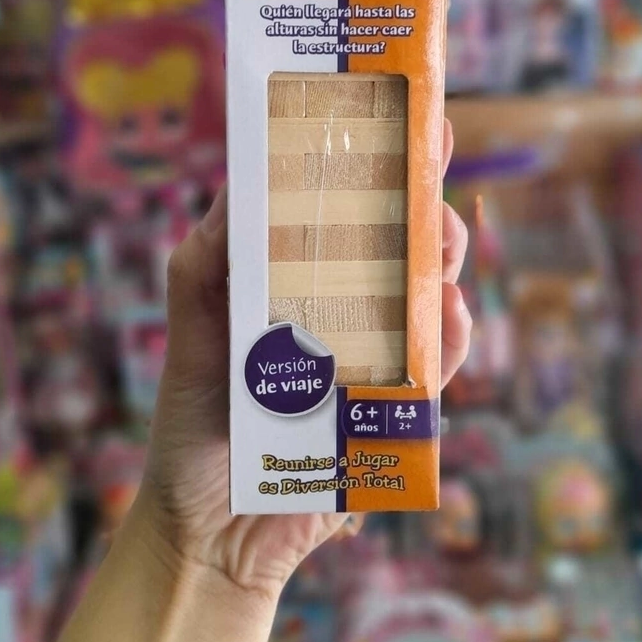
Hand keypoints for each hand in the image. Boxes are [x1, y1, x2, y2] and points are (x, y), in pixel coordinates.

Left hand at [140, 118, 470, 605]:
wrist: (208, 524)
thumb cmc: (196, 416)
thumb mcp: (192, 324)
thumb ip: (208, 258)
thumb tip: (240, 176)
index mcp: (304, 284)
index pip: (353, 213)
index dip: (385, 165)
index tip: (413, 118)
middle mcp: (348, 315)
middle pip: (403, 248)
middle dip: (426, 204)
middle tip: (433, 176)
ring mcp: (376, 363)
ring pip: (430, 300)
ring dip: (444, 263)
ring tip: (440, 242)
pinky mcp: (393, 415)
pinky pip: (434, 371)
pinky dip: (448, 340)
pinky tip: (448, 311)